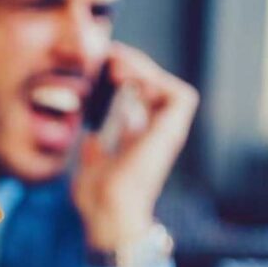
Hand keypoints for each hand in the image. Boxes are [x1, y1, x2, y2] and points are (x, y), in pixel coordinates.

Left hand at [72, 43, 199, 252]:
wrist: (108, 210)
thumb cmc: (97, 198)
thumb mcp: (91, 165)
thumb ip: (95, 150)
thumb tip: (92, 138)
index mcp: (141, 142)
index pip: (138, 100)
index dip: (122, 80)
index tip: (96, 70)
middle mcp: (158, 135)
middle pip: (152, 86)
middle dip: (130, 67)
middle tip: (104, 56)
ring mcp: (168, 133)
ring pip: (166, 86)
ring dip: (141, 68)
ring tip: (114, 61)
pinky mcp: (175, 131)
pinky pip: (176, 94)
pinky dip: (154, 79)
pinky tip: (126, 76)